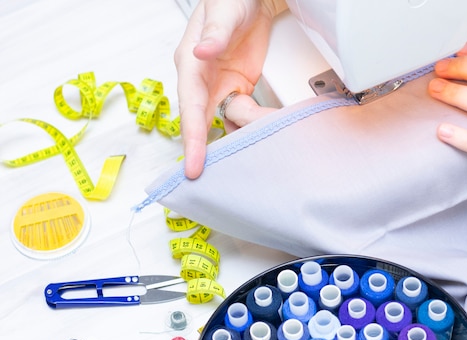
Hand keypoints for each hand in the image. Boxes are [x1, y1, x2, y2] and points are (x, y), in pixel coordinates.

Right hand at [174, 0, 285, 178]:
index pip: (190, 106)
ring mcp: (222, 87)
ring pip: (225, 123)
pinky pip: (242, 117)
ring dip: (237, 138)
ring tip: (252, 152)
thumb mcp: (224, 13)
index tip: (194, 166)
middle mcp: (203, 81)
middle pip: (203, 124)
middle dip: (208, 152)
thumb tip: (201, 52)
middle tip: (220, 179)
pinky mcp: (240, 89)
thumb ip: (215, 34)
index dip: (192, 138)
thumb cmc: (232, 0)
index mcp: (193, 63)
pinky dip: (250, 127)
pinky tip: (261, 136)